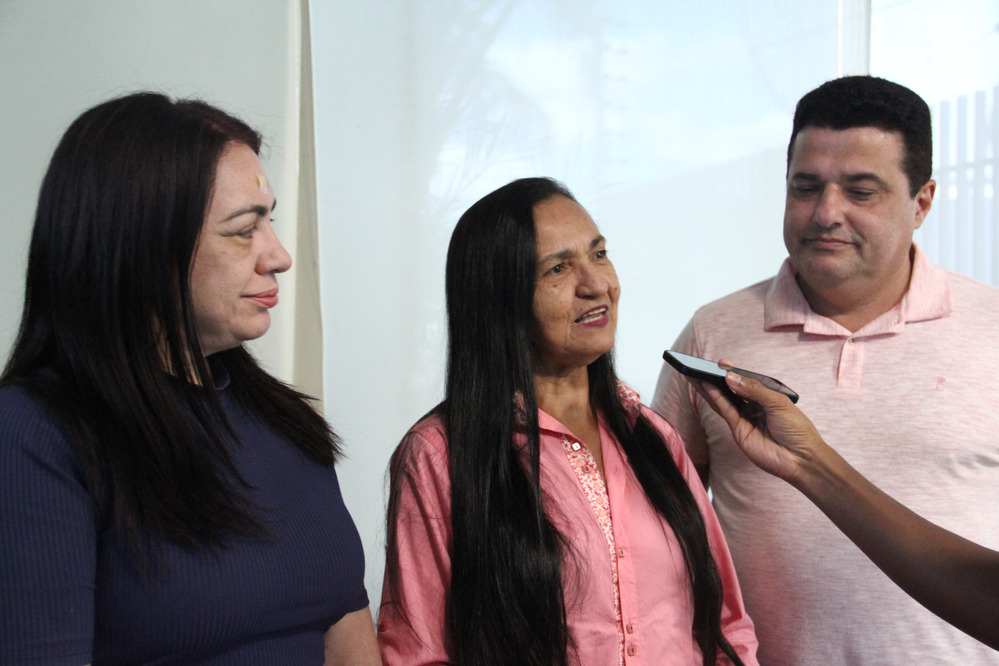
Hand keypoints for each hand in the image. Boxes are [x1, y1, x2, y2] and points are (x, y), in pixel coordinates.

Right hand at [692, 361, 824, 483]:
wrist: (801, 458)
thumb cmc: (797, 429)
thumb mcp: (778, 402)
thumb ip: (754, 389)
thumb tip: (730, 377)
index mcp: (765, 398)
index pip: (745, 382)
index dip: (733, 373)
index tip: (721, 362)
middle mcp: (753, 407)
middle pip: (731, 391)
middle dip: (715, 379)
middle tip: (699, 366)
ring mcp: (744, 419)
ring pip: (723, 400)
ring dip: (709, 388)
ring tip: (695, 374)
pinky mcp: (738, 430)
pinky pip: (725, 411)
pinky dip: (716, 399)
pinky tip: (708, 387)